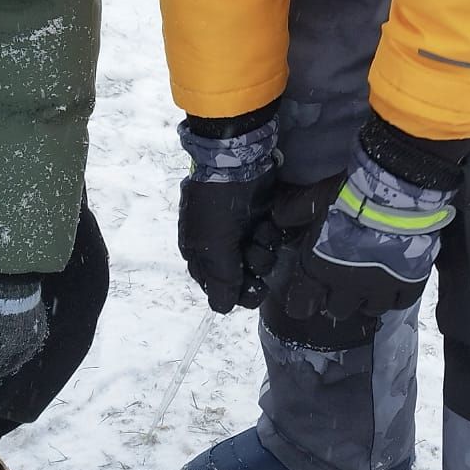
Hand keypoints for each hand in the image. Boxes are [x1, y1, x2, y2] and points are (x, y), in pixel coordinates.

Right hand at [177, 113, 279, 313]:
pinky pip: (271, 241)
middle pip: (243, 280)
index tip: (247, 285)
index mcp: (199, 255)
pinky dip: (271, 234)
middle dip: (251, 270)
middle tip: (252, 253)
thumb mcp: (212, 246)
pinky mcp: (260, 220)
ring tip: (259, 231)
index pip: (217, 291)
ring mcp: (242, 233)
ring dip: (262, 250)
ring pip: (260, 262)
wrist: (236, 160)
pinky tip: (268, 221)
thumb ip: (221, 281)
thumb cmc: (217, 205)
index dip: (234, 291)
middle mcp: (220, 248)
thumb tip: (224, 309)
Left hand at [270, 148, 456, 327]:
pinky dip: (397, 297)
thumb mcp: (315, 200)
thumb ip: (294, 211)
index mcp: (320, 269)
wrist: (394, 195)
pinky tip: (395, 283)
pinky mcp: (408, 282)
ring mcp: (380, 287)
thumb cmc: (351, 197)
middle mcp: (348, 286)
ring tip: (371, 286)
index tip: (310, 296)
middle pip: (339, 310)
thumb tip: (278, 216)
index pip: (302, 306)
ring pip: (372, 310)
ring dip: (368, 300)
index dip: (305, 302)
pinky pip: (401, 302)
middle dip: (339, 300)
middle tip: (344, 284)